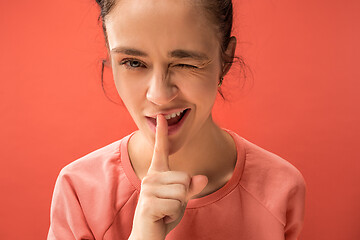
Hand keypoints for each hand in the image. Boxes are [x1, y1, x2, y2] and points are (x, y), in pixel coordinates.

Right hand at [129, 115, 207, 239]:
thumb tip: (202, 178)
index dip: (162, 133)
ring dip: (179, 206)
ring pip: (182, 191)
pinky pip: (176, 205)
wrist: (148, 235)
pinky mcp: (148, 204)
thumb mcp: (181, 198)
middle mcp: (151, 178)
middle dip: (183, 196)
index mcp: (157, 173)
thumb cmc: (164, 214)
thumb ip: (191, 186)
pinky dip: (173, 215)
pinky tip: (162, 217)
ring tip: (165, 210)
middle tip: (169, 205)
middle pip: (185, 177)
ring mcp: (148, 190)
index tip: (161, 117)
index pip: (161, 150)